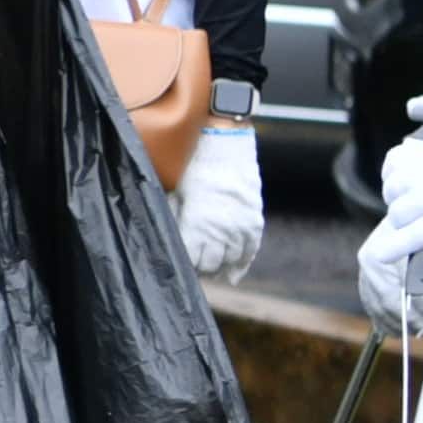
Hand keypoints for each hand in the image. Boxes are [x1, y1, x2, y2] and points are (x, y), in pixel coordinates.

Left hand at [175, 121, 265, 286]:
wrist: (226, 146)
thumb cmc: (194, 167)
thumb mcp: (176, 194)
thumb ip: (174, 221)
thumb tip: (168, 242)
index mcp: (197, 226)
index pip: (189, 261)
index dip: (182, 265)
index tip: (176, 265)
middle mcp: (220, 232)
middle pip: (209, 266)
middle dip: (199, 268)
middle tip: (191, 269)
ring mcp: (240, 229)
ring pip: (229, 263)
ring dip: (218, 268)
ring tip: (208, 270)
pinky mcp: (254, 223)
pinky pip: (249, 253)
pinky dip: (240, 266)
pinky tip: (232, 276)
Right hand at [354, 131, 422, 329]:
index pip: (415, 236)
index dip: (395, 249)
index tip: (381, 256)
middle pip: (397, 216)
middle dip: (404, 221)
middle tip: (421, 215)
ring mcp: (417, 169)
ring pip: (391, 192)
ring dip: (401, 196)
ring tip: (421, 190)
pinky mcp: (411, 150)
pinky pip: (390, 169)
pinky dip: (397, 173)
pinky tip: (416, 173)